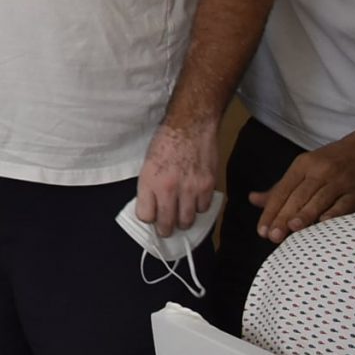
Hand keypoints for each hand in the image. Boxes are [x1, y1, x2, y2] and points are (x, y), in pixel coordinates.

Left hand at [135, 119, 219, 238]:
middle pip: (168, 224)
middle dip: (166, 229)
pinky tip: (195, 199)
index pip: (145, 216)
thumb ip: (149, 187)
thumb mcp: (147, 164)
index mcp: (150, 181)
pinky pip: (204, 209)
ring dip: (184, 220)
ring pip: (188, 221)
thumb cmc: (165, 142)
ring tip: (181, 214)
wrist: (191, 126)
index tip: (151, 216)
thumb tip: (152, 207)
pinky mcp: (208, 186)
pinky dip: (199, 207)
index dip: (148, 218)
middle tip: (166, 228)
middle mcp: (170, 189)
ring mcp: (191, 189)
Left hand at [252, 127, 354, 242]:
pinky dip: (334, 213)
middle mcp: (319, 171)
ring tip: (291, 229)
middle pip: (298, 196)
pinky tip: (323, 224)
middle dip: (284, 217)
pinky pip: (344, 204)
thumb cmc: (330, 162)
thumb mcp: (303, 167)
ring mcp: (339, 181)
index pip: (282, 190)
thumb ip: (280, 187)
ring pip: (319, 199)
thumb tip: (253, 199)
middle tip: (272, 236)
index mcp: (302, 165)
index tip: (262, 230)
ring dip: (305, 215)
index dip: (271, 210)